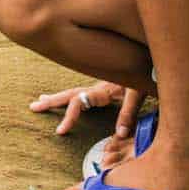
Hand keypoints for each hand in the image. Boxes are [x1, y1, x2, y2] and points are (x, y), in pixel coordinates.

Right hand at [29, 81, 144, 139]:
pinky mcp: (111, 87)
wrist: (155, 55)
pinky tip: (71, 98)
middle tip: (33, 107)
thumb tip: (118, 134)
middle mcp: (100, 86)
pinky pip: (87, 92)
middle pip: (70, 93)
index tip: (60, 131)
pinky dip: (74, 96)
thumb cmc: (150, 71)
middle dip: (52, 101)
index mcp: (103, 88)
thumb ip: (129, 112)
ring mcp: (104, 86)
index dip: (68, 116)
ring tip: (42, 100)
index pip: (78, 101)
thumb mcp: (139, 92)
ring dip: (59, 96)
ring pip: (76, 91)